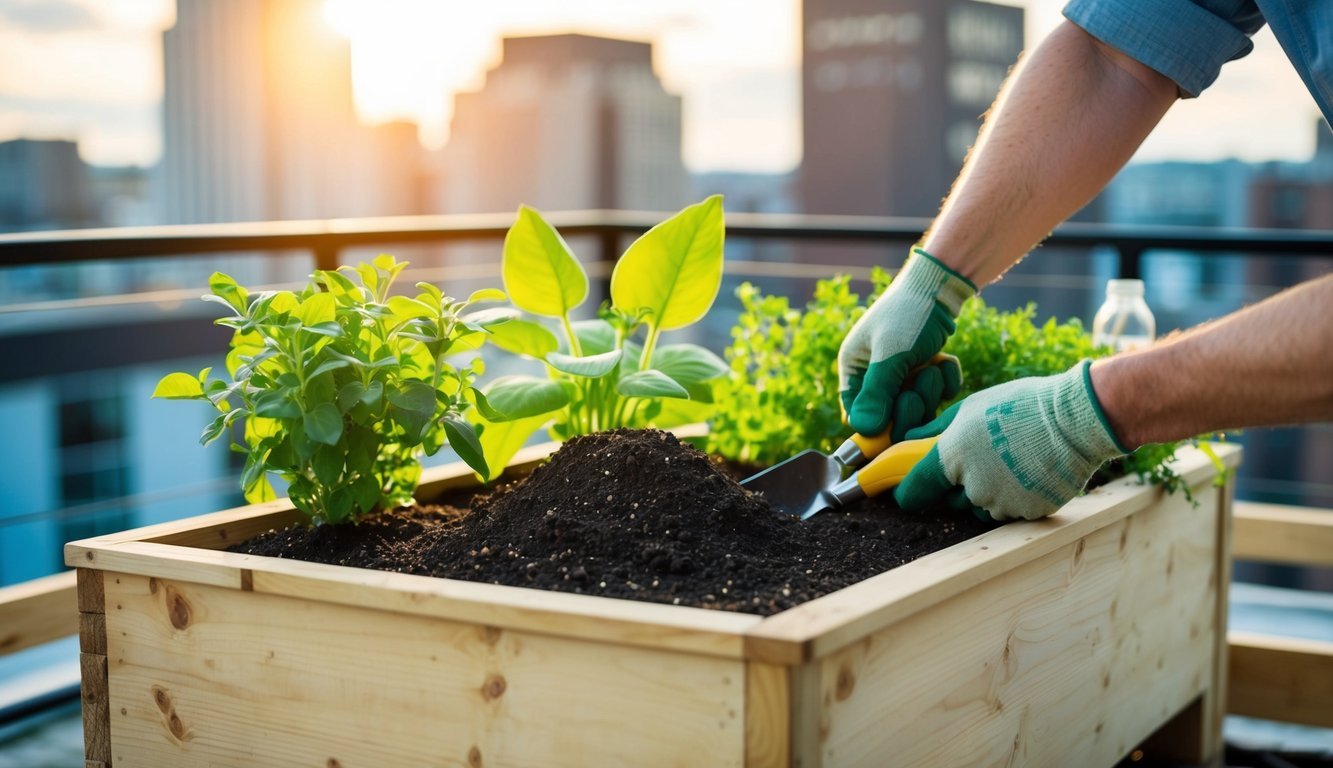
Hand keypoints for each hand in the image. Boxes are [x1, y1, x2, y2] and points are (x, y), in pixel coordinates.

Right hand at [839, 248, 975, 440]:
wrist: (942, 284)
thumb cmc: (909, 314)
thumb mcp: (891, 354)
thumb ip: (877, 393)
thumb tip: (863, 431)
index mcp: (854, 369)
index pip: (858, 415)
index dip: (878, 426)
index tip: (897, 424)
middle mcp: (875, 375)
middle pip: (891, 417)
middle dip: (911, 403)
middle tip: (922, 379)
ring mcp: (903, 374)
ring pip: (918, 407)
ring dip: (930, 391)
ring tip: (932, 365)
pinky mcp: (926, 371)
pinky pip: (938, 395)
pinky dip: (945, 382)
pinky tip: (944, 362)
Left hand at [893, 360, 1128, 520]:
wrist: (1076, 419)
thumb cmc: (1020, 406)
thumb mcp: (970, 407)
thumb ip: (934, 430)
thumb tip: (907, 441)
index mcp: (950, 460)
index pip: (914, 492)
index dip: (910, 490)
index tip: (913, 487)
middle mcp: (972, 488)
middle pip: (951, 500)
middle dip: (959, 485)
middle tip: (982, 457)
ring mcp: (1002, 505)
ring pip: (983, 508)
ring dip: (989, 492)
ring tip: (1011, 460)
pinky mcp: (1028, 514)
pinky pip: (1012, 512)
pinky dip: (1016, 497)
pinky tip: (1029, 471)